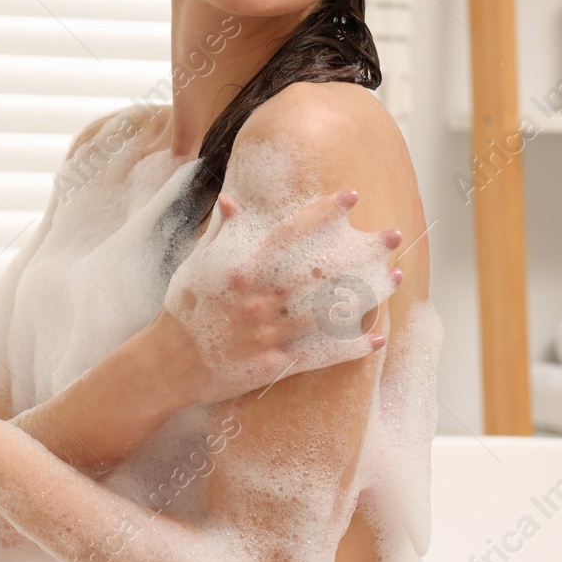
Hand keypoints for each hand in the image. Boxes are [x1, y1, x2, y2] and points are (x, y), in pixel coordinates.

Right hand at [156, 187, 401, 406]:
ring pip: (326, 310)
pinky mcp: (273, 365)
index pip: (289, 234)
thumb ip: (222, 235)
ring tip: (395, 279)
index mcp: (240, 269)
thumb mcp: (197, 264)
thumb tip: (231, 201)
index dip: (322, 213)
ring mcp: (267, 334)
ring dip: (365, 294)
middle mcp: (257, 299)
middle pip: (318, 269)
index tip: (351, 197)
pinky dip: (348, 347)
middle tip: (393, 235)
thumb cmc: (182, 309)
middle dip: (359, 250)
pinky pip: (318, 355)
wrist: (166, 364)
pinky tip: (376, 336)